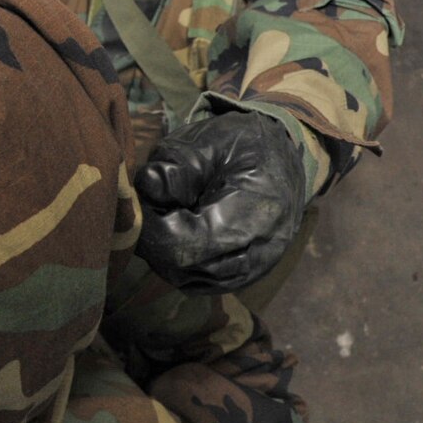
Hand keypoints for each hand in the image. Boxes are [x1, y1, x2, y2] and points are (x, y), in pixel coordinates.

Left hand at [136, 112, 309, 292]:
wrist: (283, 156)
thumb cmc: (243, 143)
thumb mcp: (208, 140)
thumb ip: (176, 165)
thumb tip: (147, 190)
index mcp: (258, 212)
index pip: (190, 244)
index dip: (152, 229)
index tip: (139, 203)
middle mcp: (261, 251)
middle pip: (186, 267)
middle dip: (154, 240)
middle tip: (149, 206)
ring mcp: (255, 270)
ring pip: (189, 279)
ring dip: (164, 253)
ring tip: (165, 215)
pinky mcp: (245, 277)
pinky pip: (200, 282)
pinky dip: (178, 263)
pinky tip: (175, 234)